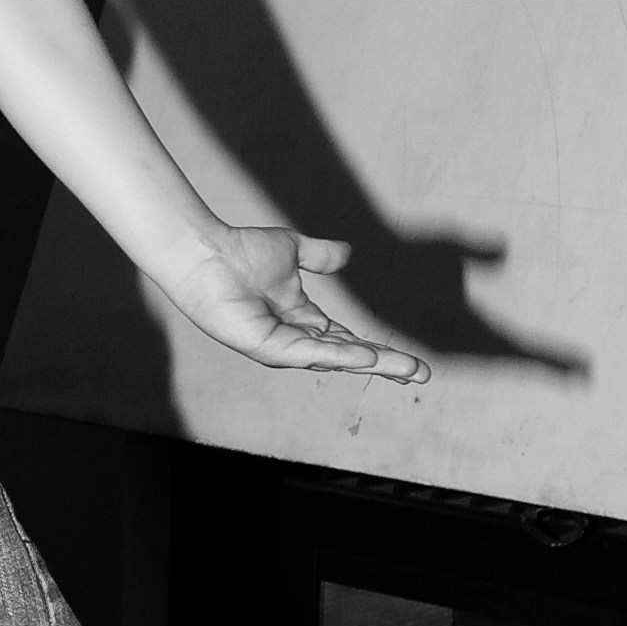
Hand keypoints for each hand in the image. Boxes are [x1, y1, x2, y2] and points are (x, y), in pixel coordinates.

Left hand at [158, 227, 429, 380]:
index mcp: (302, 321)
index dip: (379, 351)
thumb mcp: (292, 250)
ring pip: (334, 359)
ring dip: (372, 364)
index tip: (411, 362)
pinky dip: (337, 355)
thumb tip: (346, 254)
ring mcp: (280, 347)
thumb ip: (319, 255)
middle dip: (386, 366)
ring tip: (406, 368)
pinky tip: (365, 356)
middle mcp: (294, 339)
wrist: (205, 251)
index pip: (348, 341)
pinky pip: (308, 353)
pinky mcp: (265, 346)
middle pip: (348, 356)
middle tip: (421, 374)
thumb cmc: (238, 251)